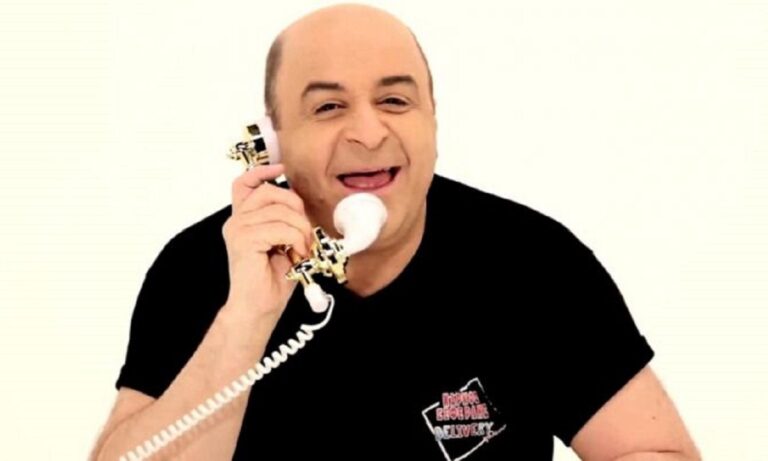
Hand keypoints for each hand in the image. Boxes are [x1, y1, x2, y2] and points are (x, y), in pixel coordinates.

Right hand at [222, 164, 312, 317]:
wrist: (259, 308)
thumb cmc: (273, 280)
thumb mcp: (284, 243)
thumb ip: (285, 220)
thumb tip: (301, 203)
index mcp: (243, 220)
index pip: (244, 184)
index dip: (262, 171)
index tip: (282, 169)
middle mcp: (236, 221)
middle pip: (270, 192)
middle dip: (296, 208)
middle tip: (305, 234)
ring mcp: (237, 229)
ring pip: (280, 211)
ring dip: (301, 230)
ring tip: (303, 250)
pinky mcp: (244, 240)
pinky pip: (280, 228)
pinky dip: (296, 241)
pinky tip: (297, 255)